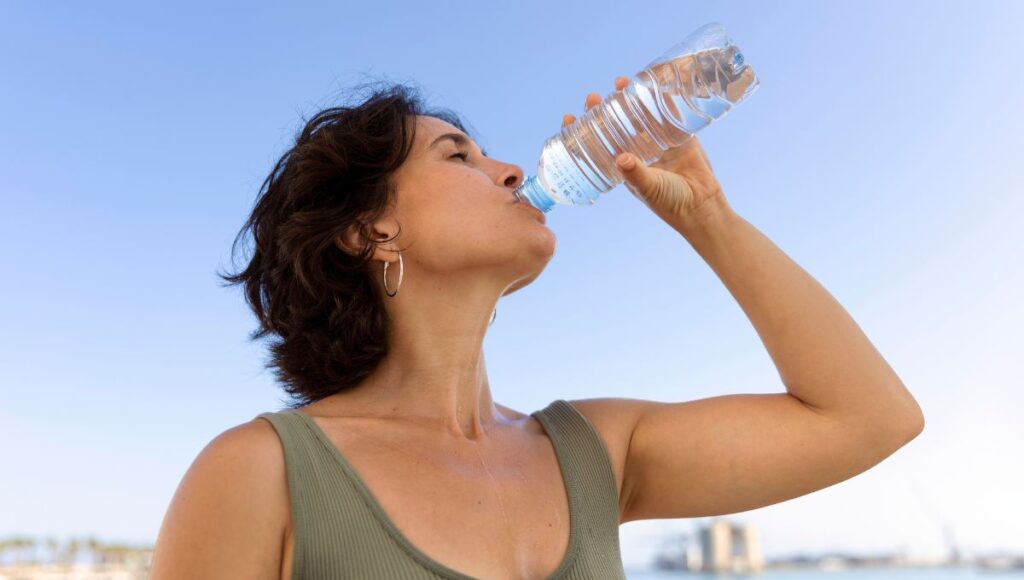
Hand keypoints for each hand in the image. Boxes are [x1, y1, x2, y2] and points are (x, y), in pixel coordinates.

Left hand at [563, 76, 733, 231]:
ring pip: (640, 115)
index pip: (597, 144)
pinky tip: (654, 83)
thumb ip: (636, 173)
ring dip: (629, 99)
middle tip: (593, 97)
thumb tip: (621, 159)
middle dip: (603, 109)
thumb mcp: (648, 188)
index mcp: (625, 164)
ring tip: (620, 82)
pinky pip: (670, 113)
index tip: (570, 118)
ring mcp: (659, 141)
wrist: (702, 205)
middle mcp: (639, 150)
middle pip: (616, 124)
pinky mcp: (680, 135)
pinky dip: (662, 98)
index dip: (583, 131)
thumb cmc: (670, 202)